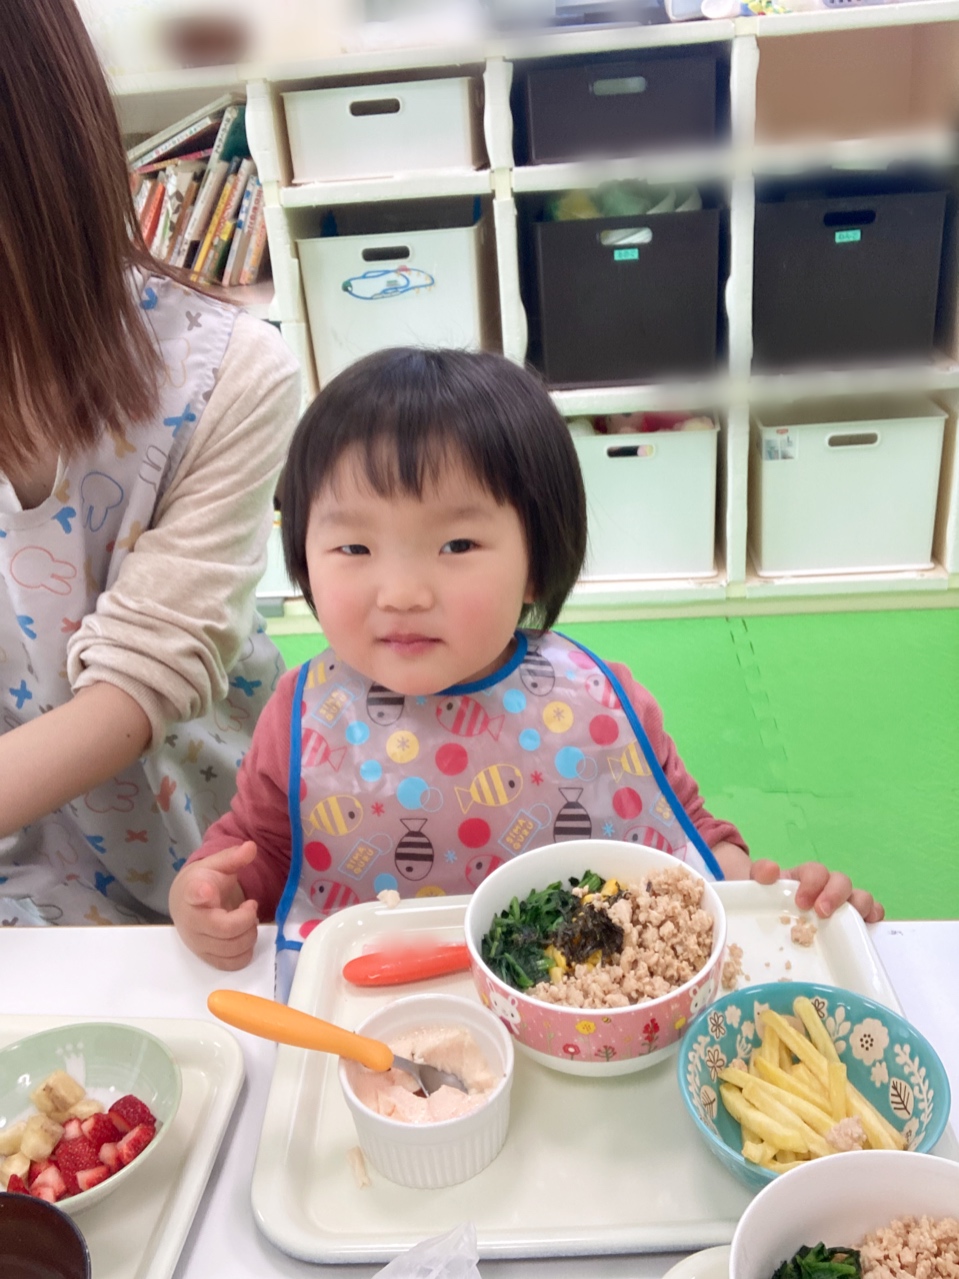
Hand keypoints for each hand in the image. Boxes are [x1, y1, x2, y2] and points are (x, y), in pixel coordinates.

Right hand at [169, 841, 259, 969]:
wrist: (185, 903)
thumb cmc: (204, 882)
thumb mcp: (217, 865)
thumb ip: (233, 857)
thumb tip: (251, 847)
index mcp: (192, 894)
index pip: (194, 895)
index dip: (201, 894)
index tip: (206, 891)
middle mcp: (192, 922)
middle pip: (226, 930)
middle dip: (247, 919)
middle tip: (250, 906)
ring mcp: (198, 944)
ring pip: (232, 950)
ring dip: (249, 935)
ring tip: (247, 920)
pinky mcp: (207, 958)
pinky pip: (232, 964)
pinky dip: (245, 952)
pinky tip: (244, 935)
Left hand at [710, 843, 883, 923]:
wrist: (763, 913)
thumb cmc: (765, 899)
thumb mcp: (755, 885)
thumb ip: (758, 874)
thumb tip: (771, 870)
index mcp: (805, 878)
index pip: (816, 871)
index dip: (812, 882)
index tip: (801, 901)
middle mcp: (826, 888)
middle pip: (842, 881)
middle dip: (834, 894)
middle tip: (820, 912)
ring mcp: (841, 904)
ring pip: (860, 896)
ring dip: (858, 905)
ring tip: (848, 921)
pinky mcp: (850, 922)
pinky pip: (870, 913)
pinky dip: (873, 914)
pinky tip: (868, 924)